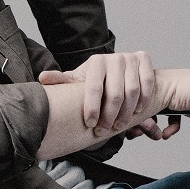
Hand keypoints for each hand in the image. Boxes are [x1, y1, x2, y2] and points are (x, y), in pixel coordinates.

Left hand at [38, 50, 156, 141]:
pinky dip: (144, 100)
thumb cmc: (96, 78)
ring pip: (132, 91)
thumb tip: (42, 79)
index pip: (94, 88)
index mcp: (95, 62)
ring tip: (119, 126)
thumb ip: (62, 81)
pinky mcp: (144, 59)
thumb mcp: (79, 80)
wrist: (118, 67)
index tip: (90, 124)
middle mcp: (114, 58)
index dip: (92, 108)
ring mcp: (130, 58)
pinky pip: (147, 84)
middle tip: (104, 130)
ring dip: (127, 113)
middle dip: (109, 116)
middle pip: (115, 94)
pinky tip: (136, 111)